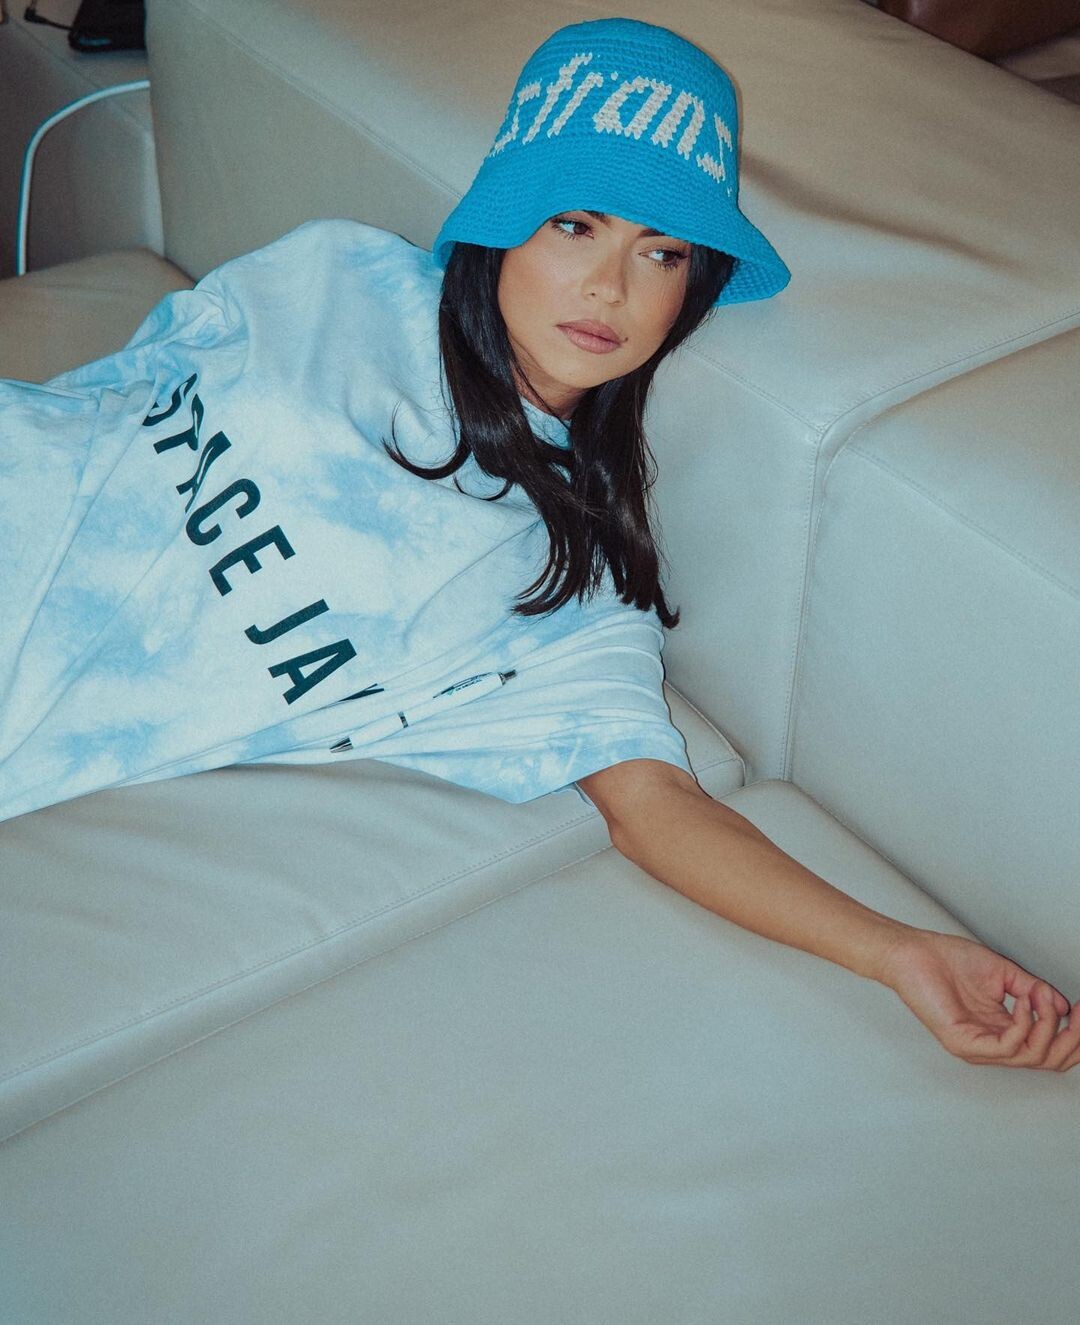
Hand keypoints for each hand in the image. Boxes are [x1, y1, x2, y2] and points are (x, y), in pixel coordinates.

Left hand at [877, 929, 1079, 1070]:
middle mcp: (992, 1045)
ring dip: (1048, 1026)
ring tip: (1041, 998)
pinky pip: (1006, 1047)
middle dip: (1072, 1039)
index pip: (1049, 1050)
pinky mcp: (963, 1043)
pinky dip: (1023, 1025)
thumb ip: (1034, 990)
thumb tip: (1060, 1005)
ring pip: (1032, 1056)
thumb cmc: (948, 960)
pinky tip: (1023, 1003)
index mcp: (1002, 1031)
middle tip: (1077, 1014)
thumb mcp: (1004, 974)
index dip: (1074, 1035)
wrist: (913, 952)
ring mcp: (977, 1048)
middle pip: (1048, 1061)